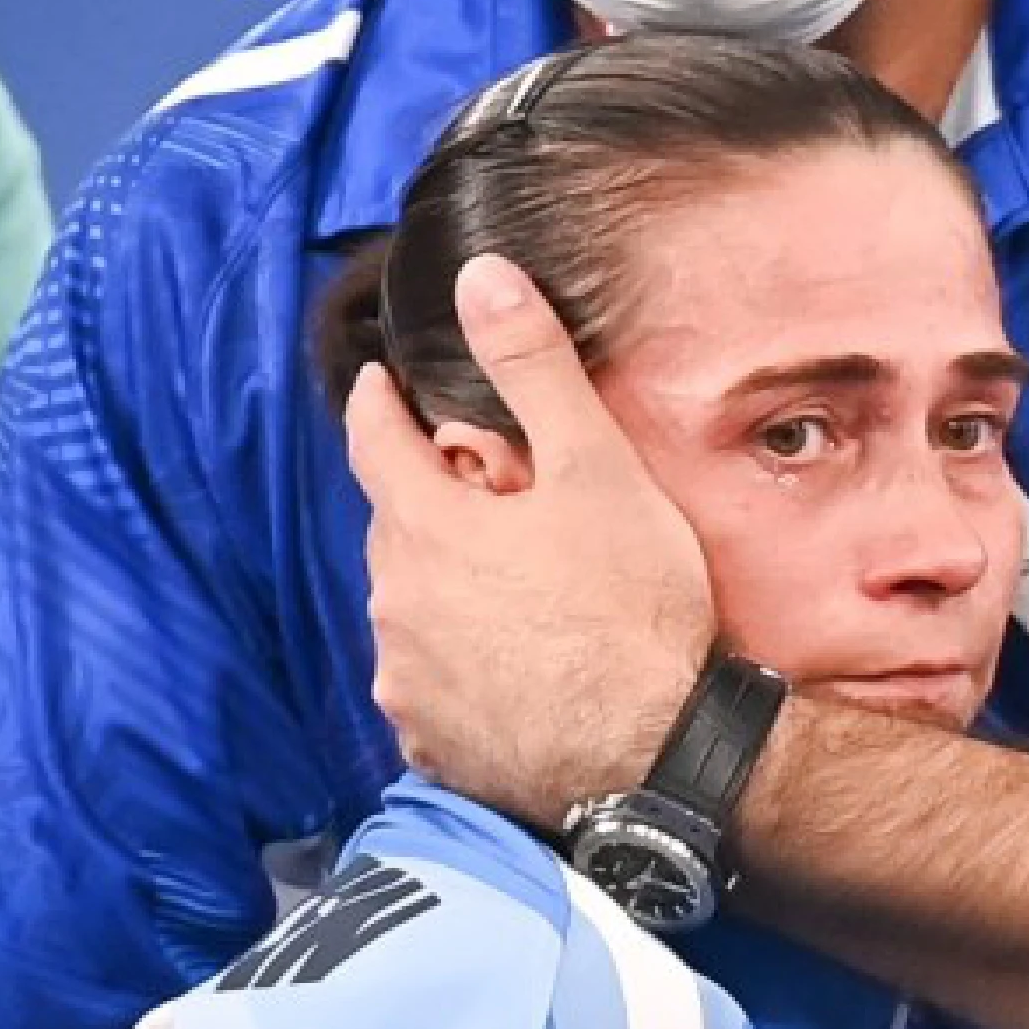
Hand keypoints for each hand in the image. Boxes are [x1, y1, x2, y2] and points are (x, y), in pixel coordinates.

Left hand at [345, 253, 713, 821]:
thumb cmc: (632, 606)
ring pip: (409, 611)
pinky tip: (510, 666)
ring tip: (512, 592)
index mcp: (424, 527)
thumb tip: (482, 277)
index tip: (377, 385)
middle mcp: (395, 606)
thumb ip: (533, 367)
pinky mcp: (434, 747)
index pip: (373, 442)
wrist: (655, 751)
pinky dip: (456, 667)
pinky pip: (429, 686)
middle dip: (430, 504)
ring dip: (443, 591)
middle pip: (395, 530)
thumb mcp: (596, 467)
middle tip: (492, 498)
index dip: (376, 405)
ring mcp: (408, 683)